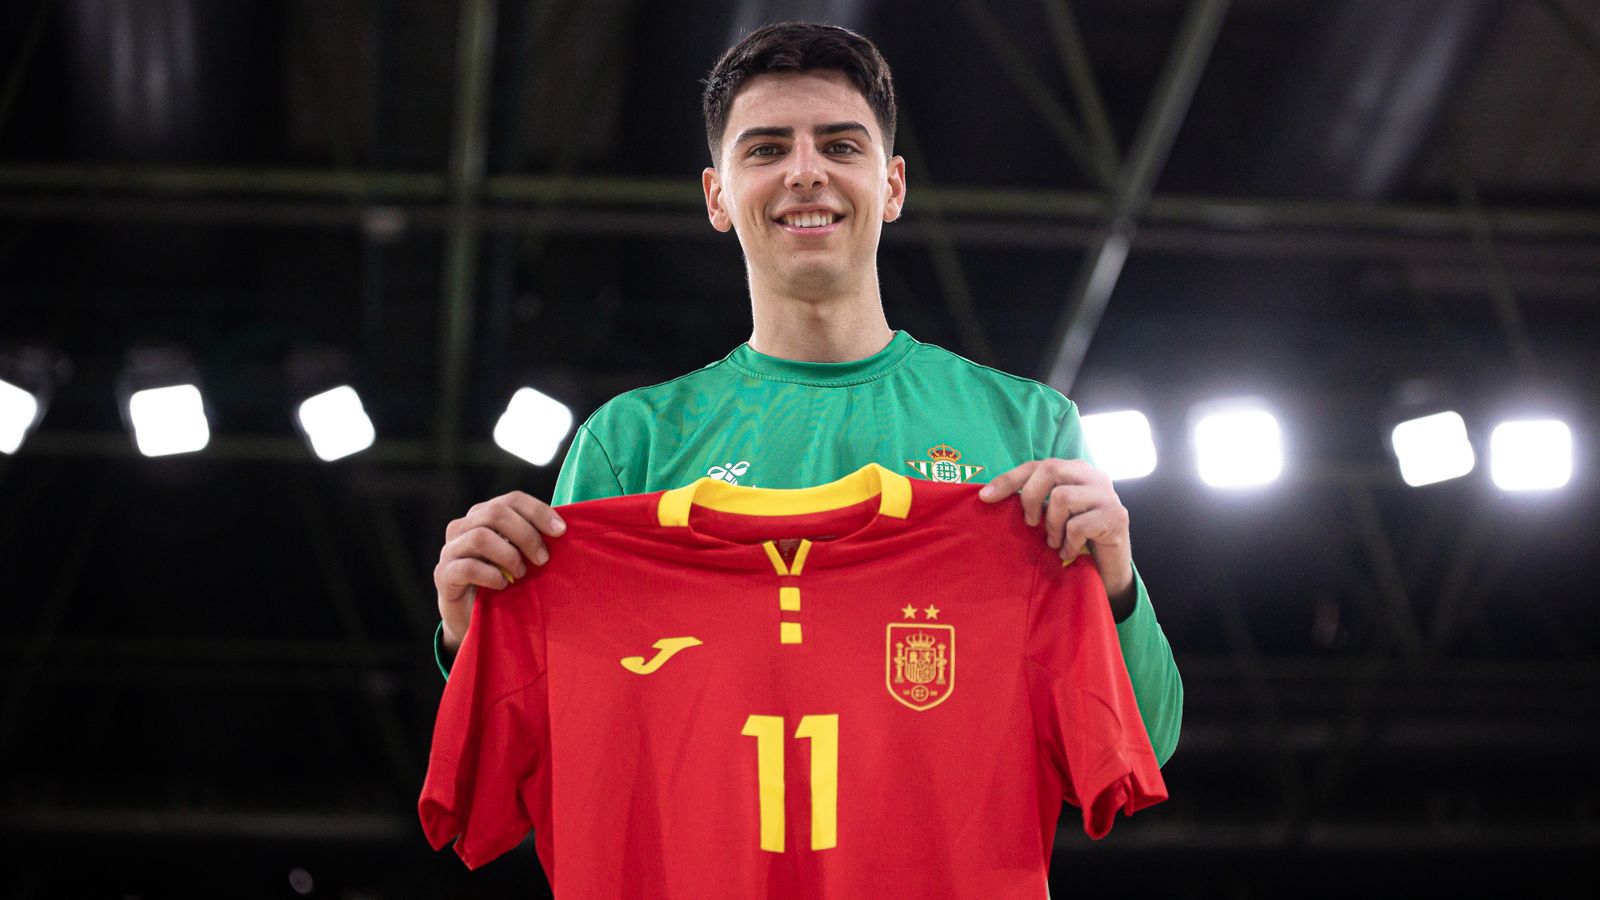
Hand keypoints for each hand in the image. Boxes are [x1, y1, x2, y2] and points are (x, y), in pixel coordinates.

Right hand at [434, 492, 566, 653]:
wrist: (474, 618)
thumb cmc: (503, 582)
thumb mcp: (521, 556)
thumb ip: (533, 538)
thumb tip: (562, 528)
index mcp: (484, 514)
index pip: (512, 499)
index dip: (539, 511)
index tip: (561, 531)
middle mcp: (463, 526)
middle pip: (496, 513)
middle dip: (526, 535)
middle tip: (542, 559)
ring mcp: (450, 549)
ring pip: (480, 537)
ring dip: (509, 556)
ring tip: (521, 574)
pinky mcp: (443, 574)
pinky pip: (467, 567)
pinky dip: (491, 576)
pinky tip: (503, 585)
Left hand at [979, 459, 1134, 617]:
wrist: (1110, 567)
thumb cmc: (1076, 537)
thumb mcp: (1053, 513)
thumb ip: (1035, 499)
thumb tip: (991, 495)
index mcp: (1076, 470)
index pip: (1037, 465)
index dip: (1009, 479)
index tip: (985, 497)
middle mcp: (1094, 476)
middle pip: (1051, 469)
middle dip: (1030, 497)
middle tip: (1030, 523)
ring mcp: (1108, 495)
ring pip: (1062, 497)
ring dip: (1052, 526)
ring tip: (1054, 542)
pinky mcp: (1116, 517)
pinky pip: (1077, 525)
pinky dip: (1067, 543)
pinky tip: (1068, 552)